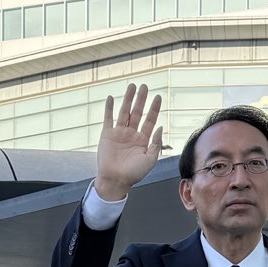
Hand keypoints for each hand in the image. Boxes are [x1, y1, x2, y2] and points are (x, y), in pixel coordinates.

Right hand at [93, 82, 163, 202]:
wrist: (116, 180)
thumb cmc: (134, 173)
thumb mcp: (150, 159)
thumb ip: (156, 143)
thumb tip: (160, 127)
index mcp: (143, 140)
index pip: (150, 120)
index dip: (154, 108)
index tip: (158, 97)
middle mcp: (132, 134)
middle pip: (138, 113)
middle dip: (141, 99)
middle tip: (145, 86)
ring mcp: (119, 133)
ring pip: (124, 112)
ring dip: (128, 99)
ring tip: (132, 86)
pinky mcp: (107, 135)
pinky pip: (108, 118)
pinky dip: (109, 108)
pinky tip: (112, 98)